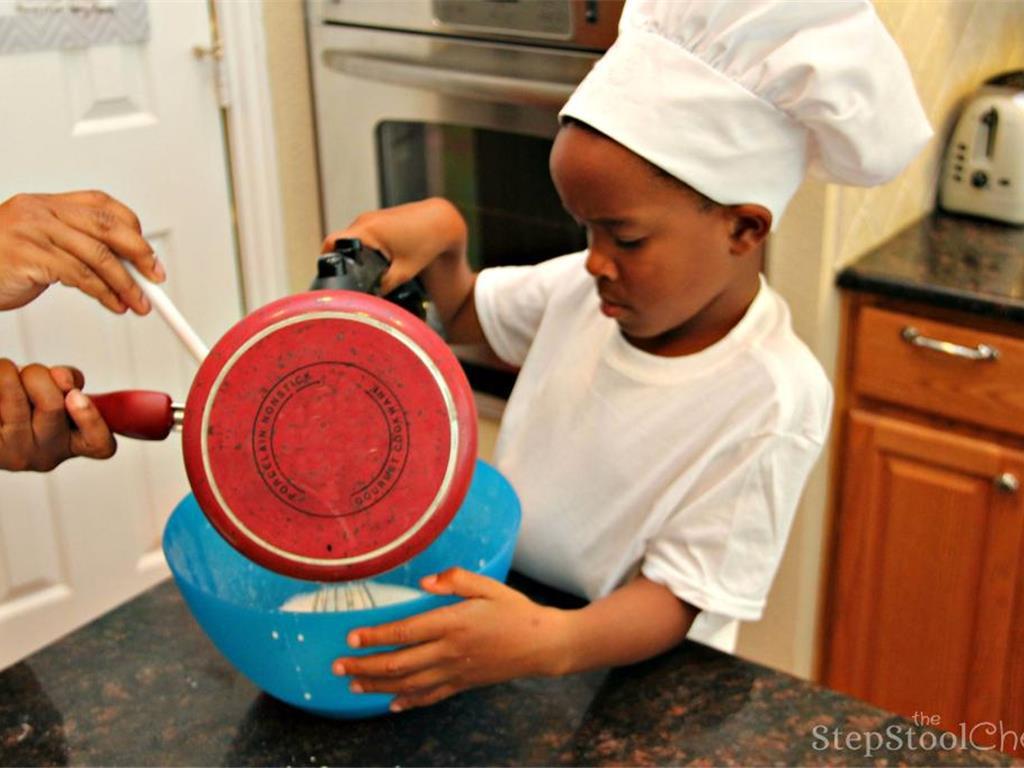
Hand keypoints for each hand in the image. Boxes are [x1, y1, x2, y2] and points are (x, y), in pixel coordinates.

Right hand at [0, 191, 164, 314]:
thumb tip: (122, 266)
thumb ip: (75, 247)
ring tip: (138, 303)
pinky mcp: (28, 257)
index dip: (132, 230)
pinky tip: (114, 304)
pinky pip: (79, 276)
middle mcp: (41, 211)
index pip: (103, 206)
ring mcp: (33, 232)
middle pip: (108, 227)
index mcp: (47, 203)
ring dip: (126, 284)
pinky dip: (104, 293)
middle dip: (140, 254)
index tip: (150, 257)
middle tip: (156, 279)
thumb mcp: (40, 246)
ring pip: (98, 255)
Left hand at [0, 359, 114, 471]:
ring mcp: (14, 455)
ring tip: (4, 373)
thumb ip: (69, 380)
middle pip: (51, 405)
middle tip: (27, 373)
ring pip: (14, 399)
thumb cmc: (27, 404)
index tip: (75, 394)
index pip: (99, 444)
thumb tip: (62, 378)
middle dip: (36, 374)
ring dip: (7, 373)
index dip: (91, 419)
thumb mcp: (56, 390)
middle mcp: (47, 456)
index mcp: (74, 445)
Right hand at [321, 198, 466, 295]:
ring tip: (364, 272)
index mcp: (367, 230)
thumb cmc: (426, 243)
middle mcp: (365, 221)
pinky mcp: (379, 219)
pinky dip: (366, 248)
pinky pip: (364, 235)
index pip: (332, 243)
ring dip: (356, 254)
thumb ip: (385, 286)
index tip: (328, 277)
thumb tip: (372, 299)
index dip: (327, 260)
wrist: (442, 221)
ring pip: (354, 239)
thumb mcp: (404, 271)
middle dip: (344, 261)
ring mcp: (371, 218)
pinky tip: (375, 261)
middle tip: (347, 281)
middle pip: (342, 244)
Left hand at [332, 568, 568, 711]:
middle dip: (364, 666)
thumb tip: (425, 581)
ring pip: (408, 684)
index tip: (351, 638)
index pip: (404, 632)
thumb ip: (456, 580)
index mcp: (452, 623)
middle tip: (338, 667)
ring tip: (353, 685)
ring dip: (377, 686)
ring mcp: (455, 671)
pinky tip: (391, 704)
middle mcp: (449, 651)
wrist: (542, 645)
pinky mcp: (462, 684)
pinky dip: (407, 702)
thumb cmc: (515, 610)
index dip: (375, 637)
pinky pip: (429, 697)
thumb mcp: (488, 586)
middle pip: (398, 663)